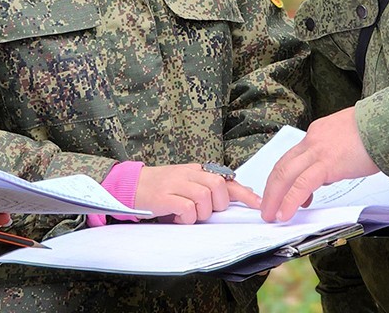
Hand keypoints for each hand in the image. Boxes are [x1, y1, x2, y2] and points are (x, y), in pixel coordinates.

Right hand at [134, 163, 260, 223]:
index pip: (225, 178)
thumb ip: (210, 186)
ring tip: (188, 215)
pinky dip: (186, 218)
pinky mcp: (163, 196)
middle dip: (218, 204)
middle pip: (217, 185)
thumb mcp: (187, 183)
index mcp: (196, 170)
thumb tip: (240, 192)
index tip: (258, 204)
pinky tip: (178, 218)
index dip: (243, 193)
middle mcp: (187, 173)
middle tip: (207, 212)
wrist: (131, 185)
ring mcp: (175, 183)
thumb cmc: (161, 187)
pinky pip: (186, 208)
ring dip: (200, 213)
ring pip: (203, 198)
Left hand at [260, 107, 378, 222]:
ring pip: (285, 174)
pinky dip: (290, 200)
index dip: (284, 178)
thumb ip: (334, 156)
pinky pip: (302, 184)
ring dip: (274, 197)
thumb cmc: (376, 133)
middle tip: (267, 208)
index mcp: (317, 133)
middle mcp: (313, 139)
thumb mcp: (348, 140)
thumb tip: (328, 174)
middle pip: (282, 166)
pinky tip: (286, 213)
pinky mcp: (327, 163)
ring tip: (270, 215)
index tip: (285, 194)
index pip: (293, 158)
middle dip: (271, 190)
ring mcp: (318, 150)